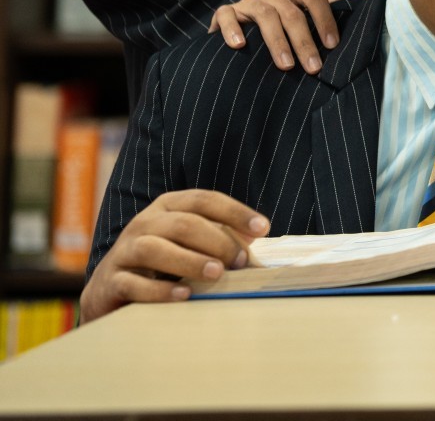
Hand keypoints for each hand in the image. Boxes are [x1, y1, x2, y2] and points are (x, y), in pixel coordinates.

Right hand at [81, 190, 269, 322]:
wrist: (109, 290)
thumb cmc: (162, 263)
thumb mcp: (189, 244)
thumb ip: (218, 237)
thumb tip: (254, 239)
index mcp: (167, 207)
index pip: (204, 200)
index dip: (235, 212)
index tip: (264, 229)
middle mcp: (143, 223)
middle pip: (182, 224)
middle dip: (216, 241)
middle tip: (240, 261)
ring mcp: (123, 251)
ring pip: (153, 249)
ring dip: (189, 261)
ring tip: (216, 273)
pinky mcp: (109, 281)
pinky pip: (132, 283)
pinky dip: (159, 290)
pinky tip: (185, 296)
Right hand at [208, 0, 364, 72]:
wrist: (242, 21)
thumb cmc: (284, 20)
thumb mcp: (307, 11)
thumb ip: (334, 4)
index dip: (325, 18)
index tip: (333, 44)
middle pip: (291, 12)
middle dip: (304, 41)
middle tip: (314, 67)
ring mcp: (249, 1)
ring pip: (264, 16)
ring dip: (276, 42)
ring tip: (286, 66)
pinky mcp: (226, 12)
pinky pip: (226, 16)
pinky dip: (232, 29)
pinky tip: (239, 46)